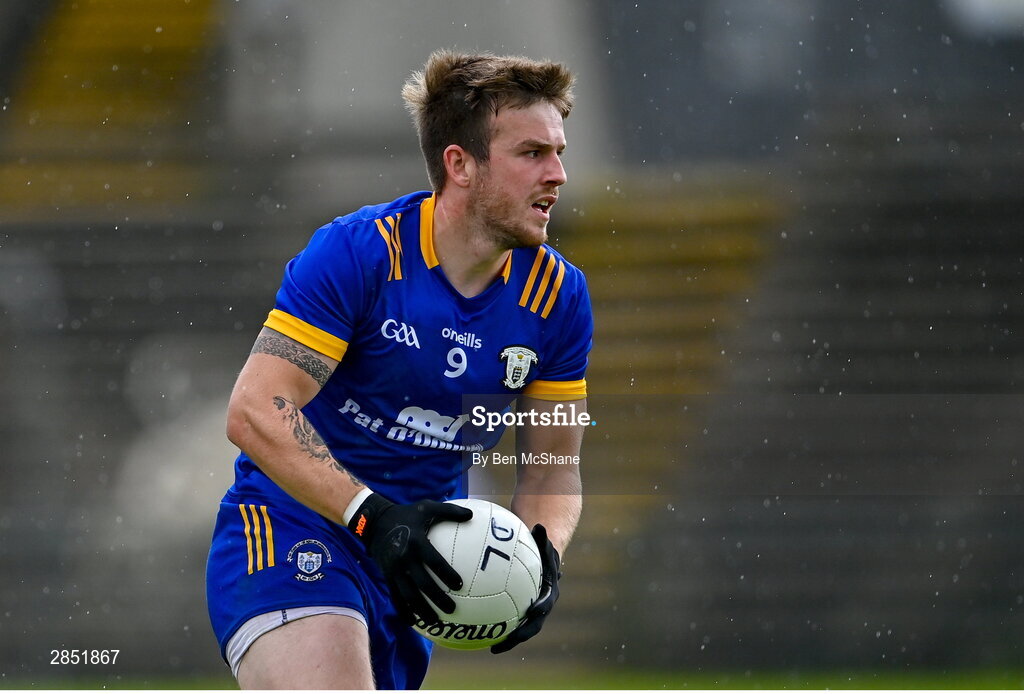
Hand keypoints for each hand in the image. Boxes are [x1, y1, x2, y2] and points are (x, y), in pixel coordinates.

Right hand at [348, 493, 472, 624]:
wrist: (374, 522)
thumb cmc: (406, 514)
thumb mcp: (426, 507)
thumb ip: (449, 511)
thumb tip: (472, 514)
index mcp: (416, 542)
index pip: (433, 561)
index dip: (446, 574)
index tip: (458, 585)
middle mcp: (404, 558)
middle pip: (422, 583)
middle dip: (437, 599)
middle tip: (452, 609)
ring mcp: (394, 569)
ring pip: (408, 595)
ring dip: (422, 610)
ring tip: (435, 622)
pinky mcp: (387, 576)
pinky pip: (396, 596)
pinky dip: (404, 610)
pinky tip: (414, 622)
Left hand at [491, 524, 560, 653]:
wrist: (544, 559)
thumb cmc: (541, 547)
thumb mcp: (543, 541)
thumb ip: (542, 537)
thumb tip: (540, 526)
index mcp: (549, 593)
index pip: (545, 605)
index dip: (538, 613)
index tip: (529, 616)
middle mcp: (541, 606)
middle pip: (532, 626)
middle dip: (519, 637)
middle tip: (503, 644)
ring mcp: (531, 611)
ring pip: (520, 628)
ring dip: (507, 639)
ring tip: (490, 647)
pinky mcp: (520, 611)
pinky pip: (508, 620)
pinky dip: (496, 626)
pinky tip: (477, 630)